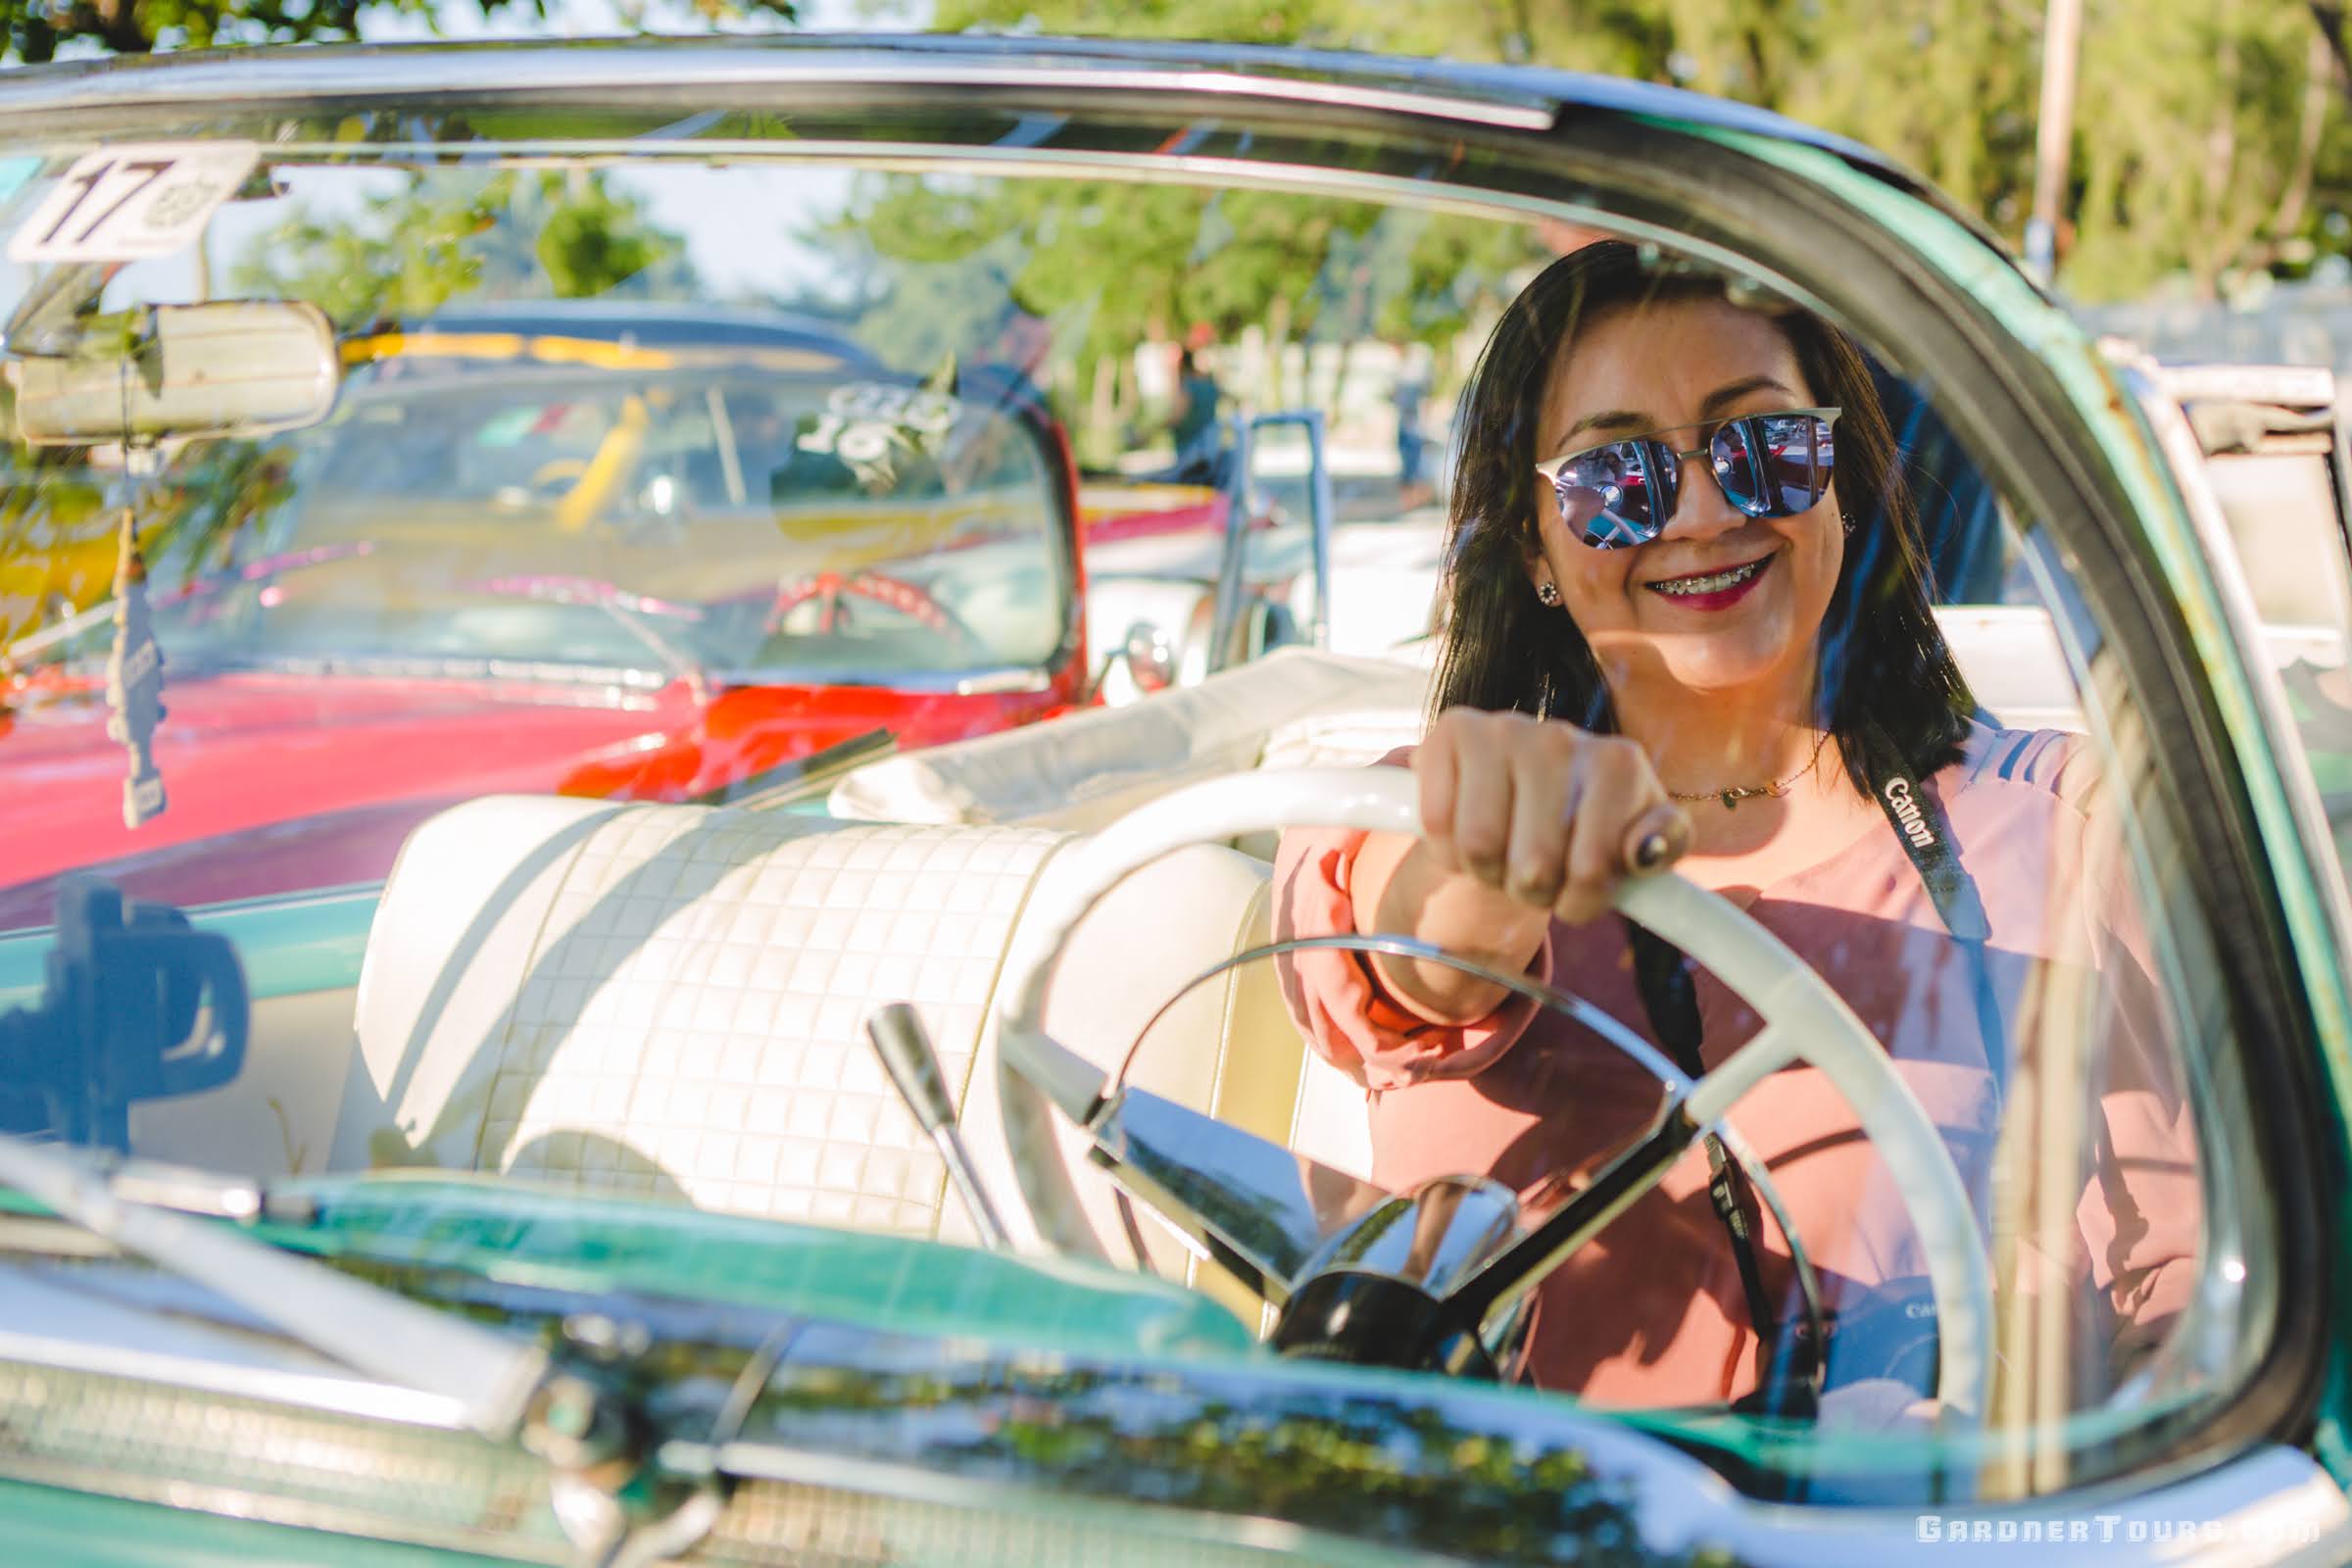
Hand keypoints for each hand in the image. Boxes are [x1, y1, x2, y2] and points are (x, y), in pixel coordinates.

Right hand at [1412, 708, 1690, 924]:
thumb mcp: (1638, 843)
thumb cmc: (1584, 830)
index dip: (1579, 899)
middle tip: (1535, 876)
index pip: (1591, 868)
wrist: (1518, 797)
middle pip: (1533, 866)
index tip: (1579, 888)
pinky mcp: (1453, 731)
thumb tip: (1644, 850)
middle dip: (1531, 891)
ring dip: (1486, 873)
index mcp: (1619, 764)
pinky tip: (1466, 833)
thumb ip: (1662, 846)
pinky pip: (1438, 821)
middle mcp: (1563, 737)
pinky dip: (1447, 849)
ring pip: (1479, 846)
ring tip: (1502, 857)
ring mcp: (1505, 729)